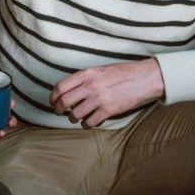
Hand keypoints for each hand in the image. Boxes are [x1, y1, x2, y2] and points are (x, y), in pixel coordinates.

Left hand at [50, 59, 165, 127]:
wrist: (142, 78)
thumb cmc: (121, 73)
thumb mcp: (99, 70)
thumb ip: (84, 79)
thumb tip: (69, 91)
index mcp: (87, 73)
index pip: (61, 86)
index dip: (53, 96)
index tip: (52, 102)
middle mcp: (91, 86)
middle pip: (64, 101)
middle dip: (58, 109)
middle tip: (59, 113)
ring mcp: (99, 98)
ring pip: (75, 114)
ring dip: (72, 119)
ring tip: (75, 118)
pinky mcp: (109, 110)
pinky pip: (90, 122)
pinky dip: (85, 125)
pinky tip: (87, 123)